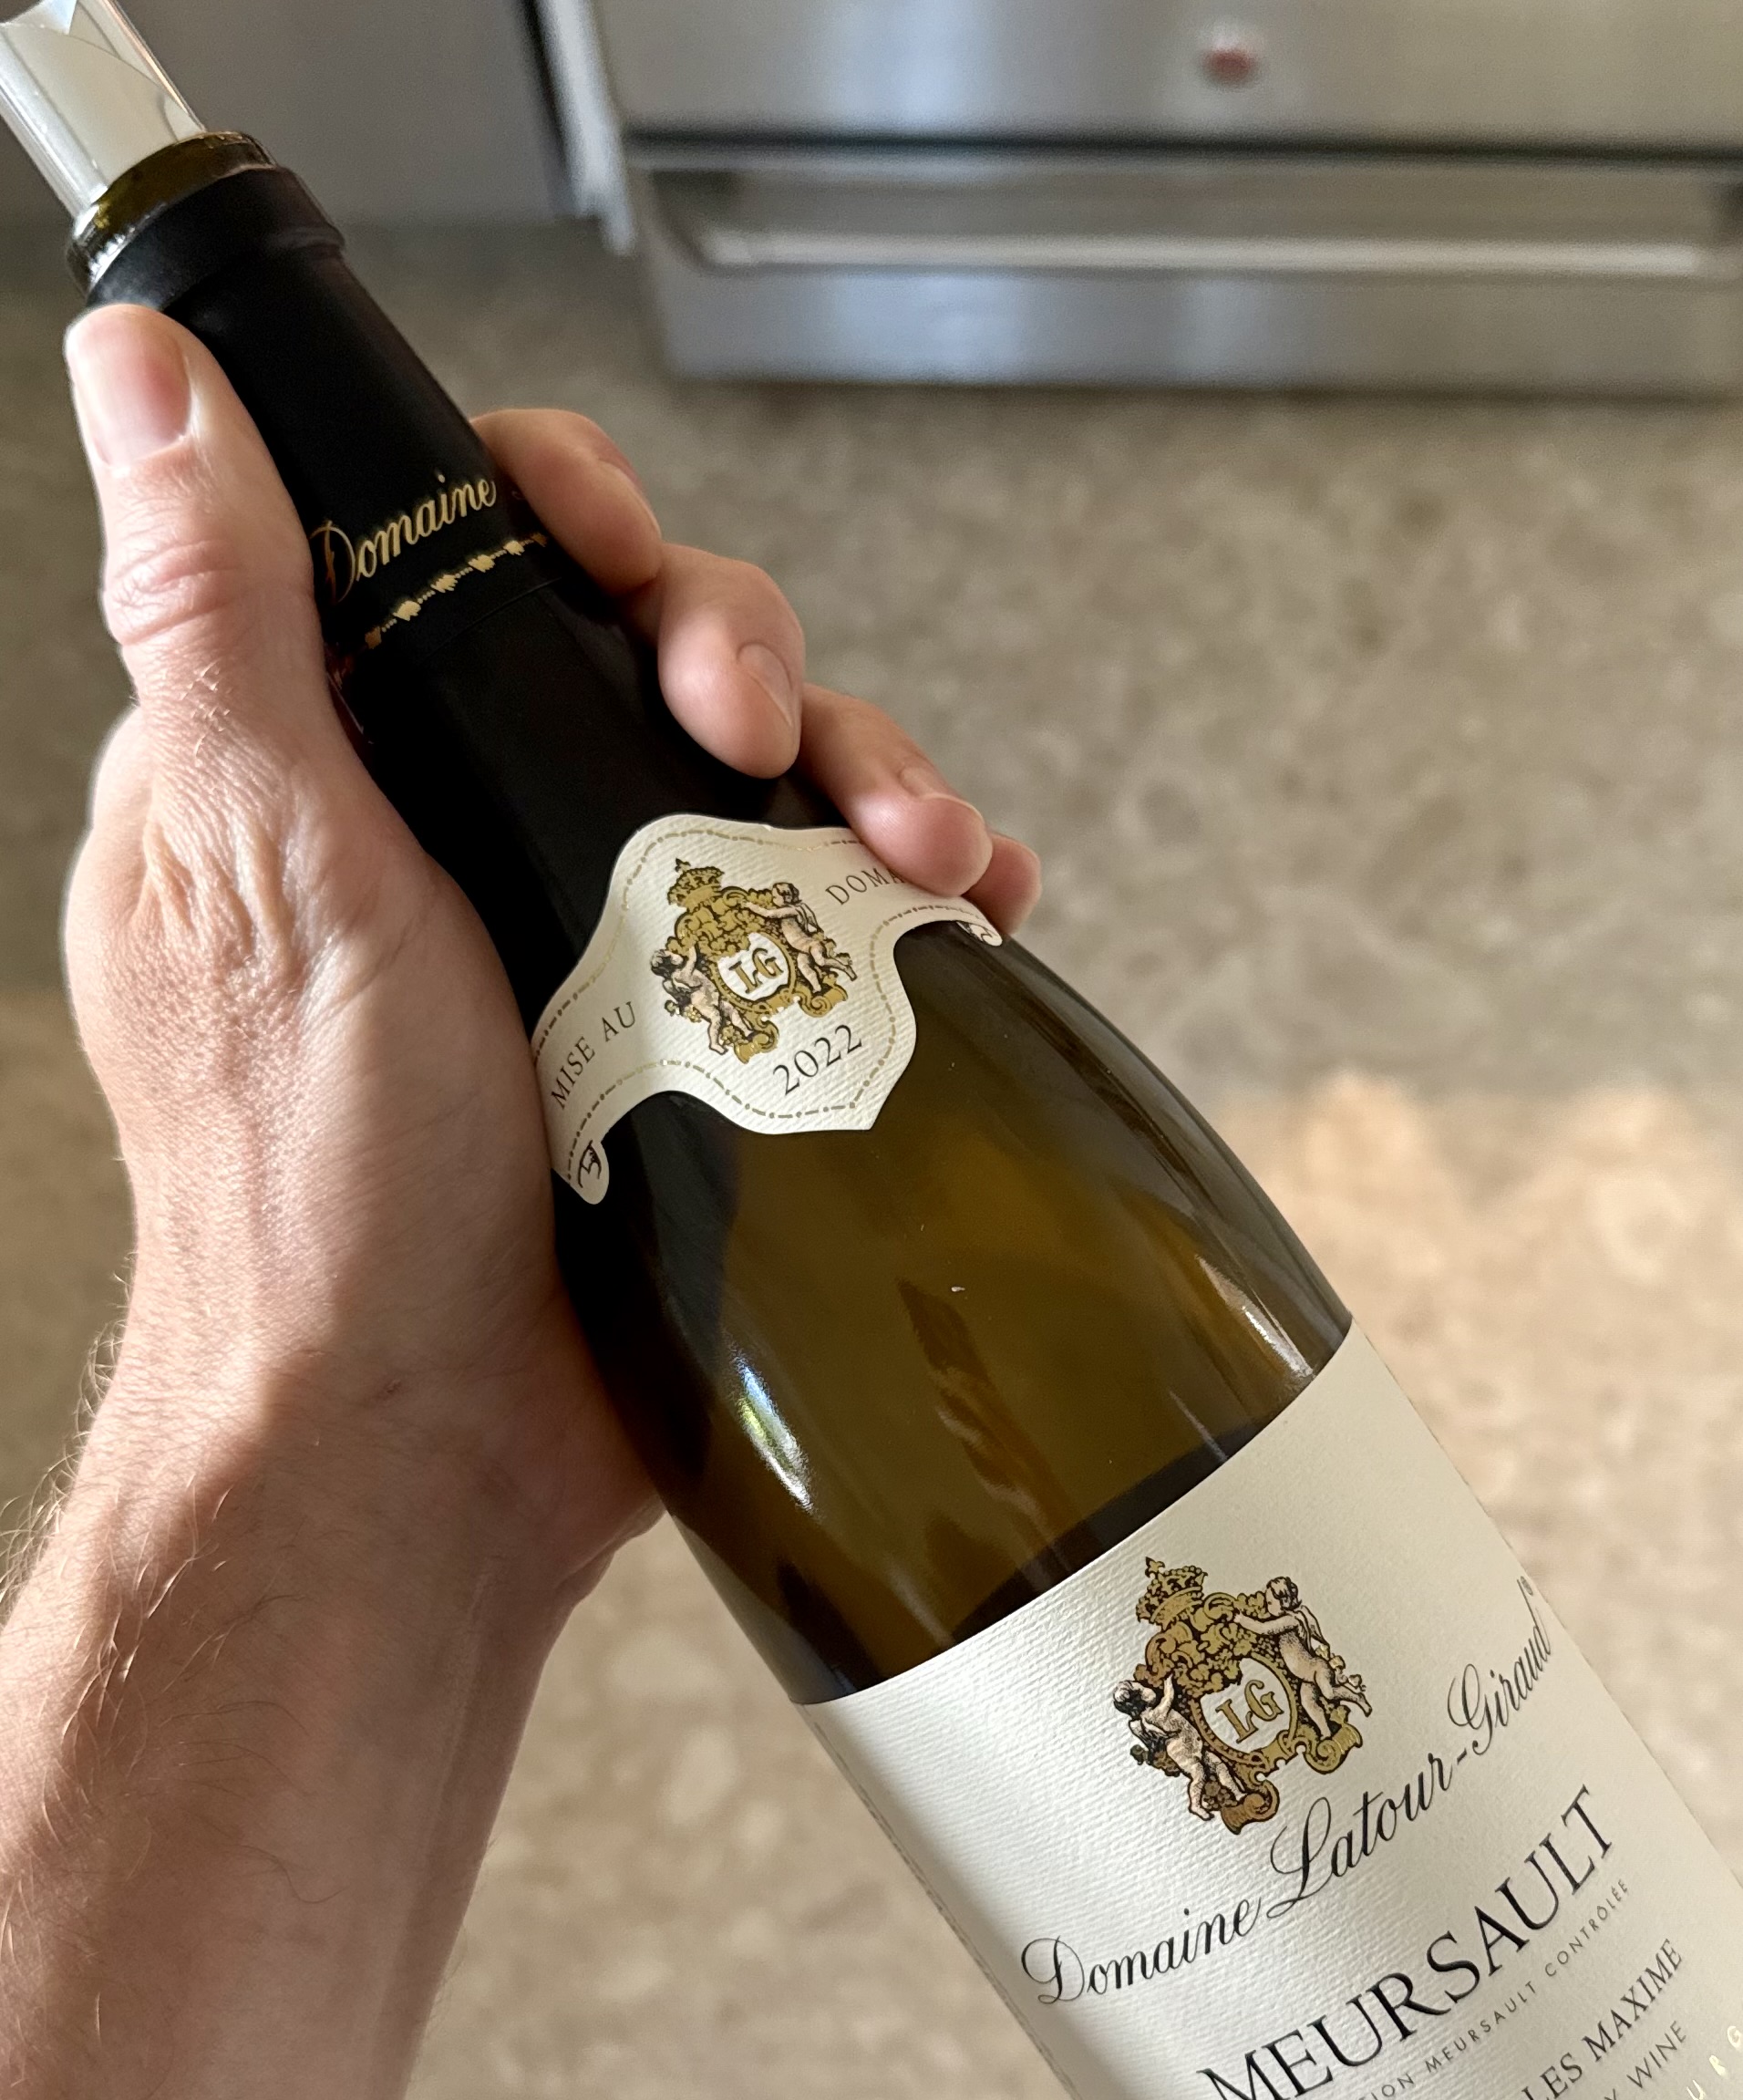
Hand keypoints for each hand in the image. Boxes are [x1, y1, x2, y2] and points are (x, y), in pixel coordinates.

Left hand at [62, 305, 1040, 1601]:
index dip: (556, 506)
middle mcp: (461, 832)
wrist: (429, 1448)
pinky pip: (819, 918)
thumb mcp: (266, 868)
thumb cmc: (318, 1192)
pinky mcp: (697, 1038)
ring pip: (751, 773)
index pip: (446, 544)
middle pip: (631, 644)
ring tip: (919, 843)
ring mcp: (592, 938)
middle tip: (755, 726)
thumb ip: (221, 616)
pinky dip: (904, 896)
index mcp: (327, 765)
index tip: (615, 546)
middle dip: (732, 648)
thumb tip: (145, 376)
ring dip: (860, 767)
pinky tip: (965, 909)